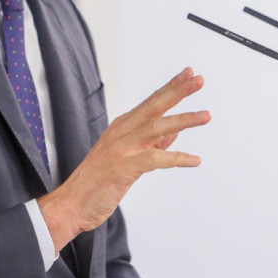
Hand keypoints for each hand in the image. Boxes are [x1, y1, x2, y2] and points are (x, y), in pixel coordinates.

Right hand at [39, 67, 208, 248]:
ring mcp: (121, 149)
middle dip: (178, 91)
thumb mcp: (126, 157)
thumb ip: (150, 144)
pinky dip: (176, 158)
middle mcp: (121, 133)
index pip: (151, 102)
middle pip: (154, 106)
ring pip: (156, 128)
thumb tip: (175, 132)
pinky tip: (194, 160)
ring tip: (205, 116)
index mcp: (121, 127)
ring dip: (183, 120)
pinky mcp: (124, 168)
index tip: (189, 73)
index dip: (171, 87)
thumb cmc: (97, 182)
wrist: (71, 204)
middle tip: (198, 79)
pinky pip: (155, 159)